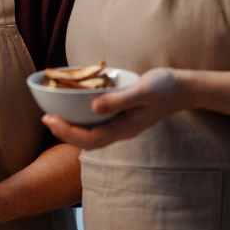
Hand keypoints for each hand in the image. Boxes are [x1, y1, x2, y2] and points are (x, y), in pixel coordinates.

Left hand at [41, 67, 189, 149]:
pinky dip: (83, 120)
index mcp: (125, 128)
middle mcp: (121, 131)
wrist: (183, 88)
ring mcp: (122, 126)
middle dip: (65, 132)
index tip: (49, 119)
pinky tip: (74, 109)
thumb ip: (119, 100)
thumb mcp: (142, 91)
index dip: (67, 132)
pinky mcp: (123, 118)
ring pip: (92, 135)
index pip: (90, 138)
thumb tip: (92, 108)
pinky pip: (98, 125)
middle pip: (88, 141)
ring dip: (72, 128)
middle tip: (45, 118)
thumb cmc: (164, 88)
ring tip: (54, 116)